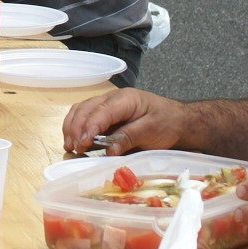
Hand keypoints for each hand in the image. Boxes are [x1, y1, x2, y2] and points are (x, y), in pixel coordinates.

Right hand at [62, 87, 192, 154]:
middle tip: (74, 148)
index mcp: (125, 99)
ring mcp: (106, 104)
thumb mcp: (151, 131)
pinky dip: (75, 126)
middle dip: (76, 128)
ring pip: (80, 110)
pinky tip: (74, 138)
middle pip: (85, 109)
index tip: (82, 144)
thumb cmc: (167, 123)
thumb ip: (129, 137)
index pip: (101, 112)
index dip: (89, 127)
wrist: (177, 120)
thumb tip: (109, 150)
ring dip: (72, 127)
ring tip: (69, 145)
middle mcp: (112, 98)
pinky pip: (84, 115)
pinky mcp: (105, 112)